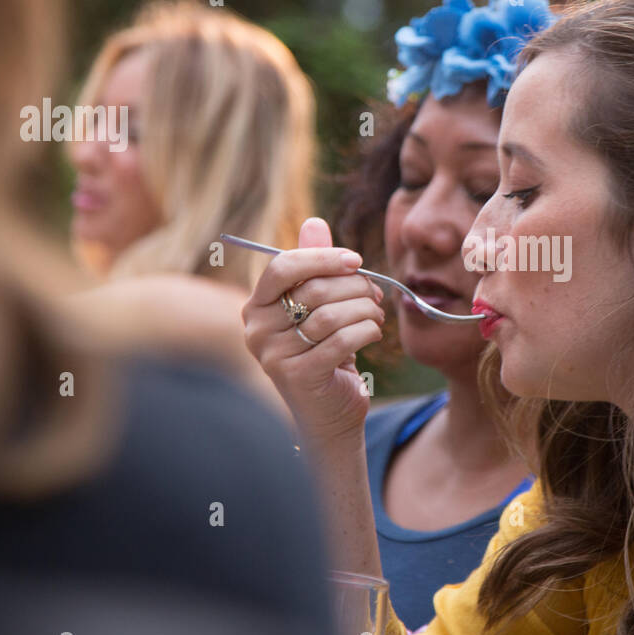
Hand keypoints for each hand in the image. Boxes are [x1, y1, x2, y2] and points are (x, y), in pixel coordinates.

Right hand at [242, 218, 384, 442]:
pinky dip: (366, 331)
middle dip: (354, 286)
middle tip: (376, 293)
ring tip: (377, 313)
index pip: (282, 266)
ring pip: (329, 314)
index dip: (323, 258)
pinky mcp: (298, 376)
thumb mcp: (319, 307)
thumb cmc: (324, 352)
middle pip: (312, 289)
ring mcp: (272, 355)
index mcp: (256, 305)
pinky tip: (374, 332)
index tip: (356, 261)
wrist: (328, 413)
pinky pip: (341, 341)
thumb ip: (315, 267)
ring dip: (365, 309)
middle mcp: (256, 330)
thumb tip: (315, 221)